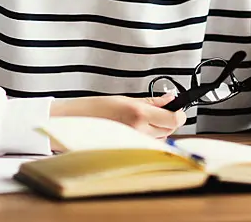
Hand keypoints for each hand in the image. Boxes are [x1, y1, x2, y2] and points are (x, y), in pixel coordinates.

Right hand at [50, 93, 186, 138]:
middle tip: (156, 112)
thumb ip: (152, 101)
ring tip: (140, 121)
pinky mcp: (129, 152)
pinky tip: (135, 131)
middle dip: (168, 120)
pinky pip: (148, 146)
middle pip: (170, 129)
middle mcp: (138, 131)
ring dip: (158, 130)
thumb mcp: (125, 98)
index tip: (176, 108)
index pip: (174, 119)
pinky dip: (148, 138)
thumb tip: (170, 98)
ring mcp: (134, 144)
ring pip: (161, 138)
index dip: (178, 113)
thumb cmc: (93, 109)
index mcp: (138, 114)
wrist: (72, 123)